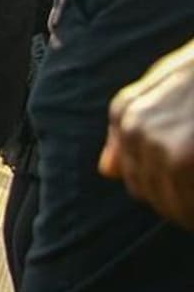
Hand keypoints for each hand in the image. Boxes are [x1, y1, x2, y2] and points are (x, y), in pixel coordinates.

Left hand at [100, 38, 193, 229]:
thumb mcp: (160, 85)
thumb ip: (127, 125)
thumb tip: (106, 171)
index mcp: (126, 116)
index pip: (135, 180)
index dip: (166, 188)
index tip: (189, 183)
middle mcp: (136, 132)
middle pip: (152, 195)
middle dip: (179, 198)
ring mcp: (162, 147)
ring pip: (172, 204)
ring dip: (189, 206)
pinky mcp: (185, 159)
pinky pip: (189, 203)